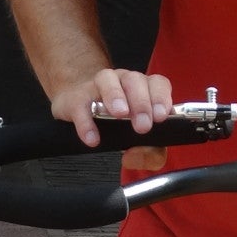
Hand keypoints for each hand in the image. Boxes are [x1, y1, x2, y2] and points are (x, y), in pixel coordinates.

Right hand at [48, 67, 173, 152]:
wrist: (80, 110)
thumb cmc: (116, 124)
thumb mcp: (139, 141)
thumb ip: (149, 154)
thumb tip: (135, 156)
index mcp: (144, 88)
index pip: (157, 83)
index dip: (161, 97)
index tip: (161, 117)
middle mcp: (123, 82)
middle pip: (134, 80)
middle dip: (141, 103)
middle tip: (143, 126)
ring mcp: (98, 86)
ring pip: (107, 79)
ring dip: (115, 96)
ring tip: (120, 115)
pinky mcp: (76, 98)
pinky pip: (80, 104)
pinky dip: (86, 122)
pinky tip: (92, 138)